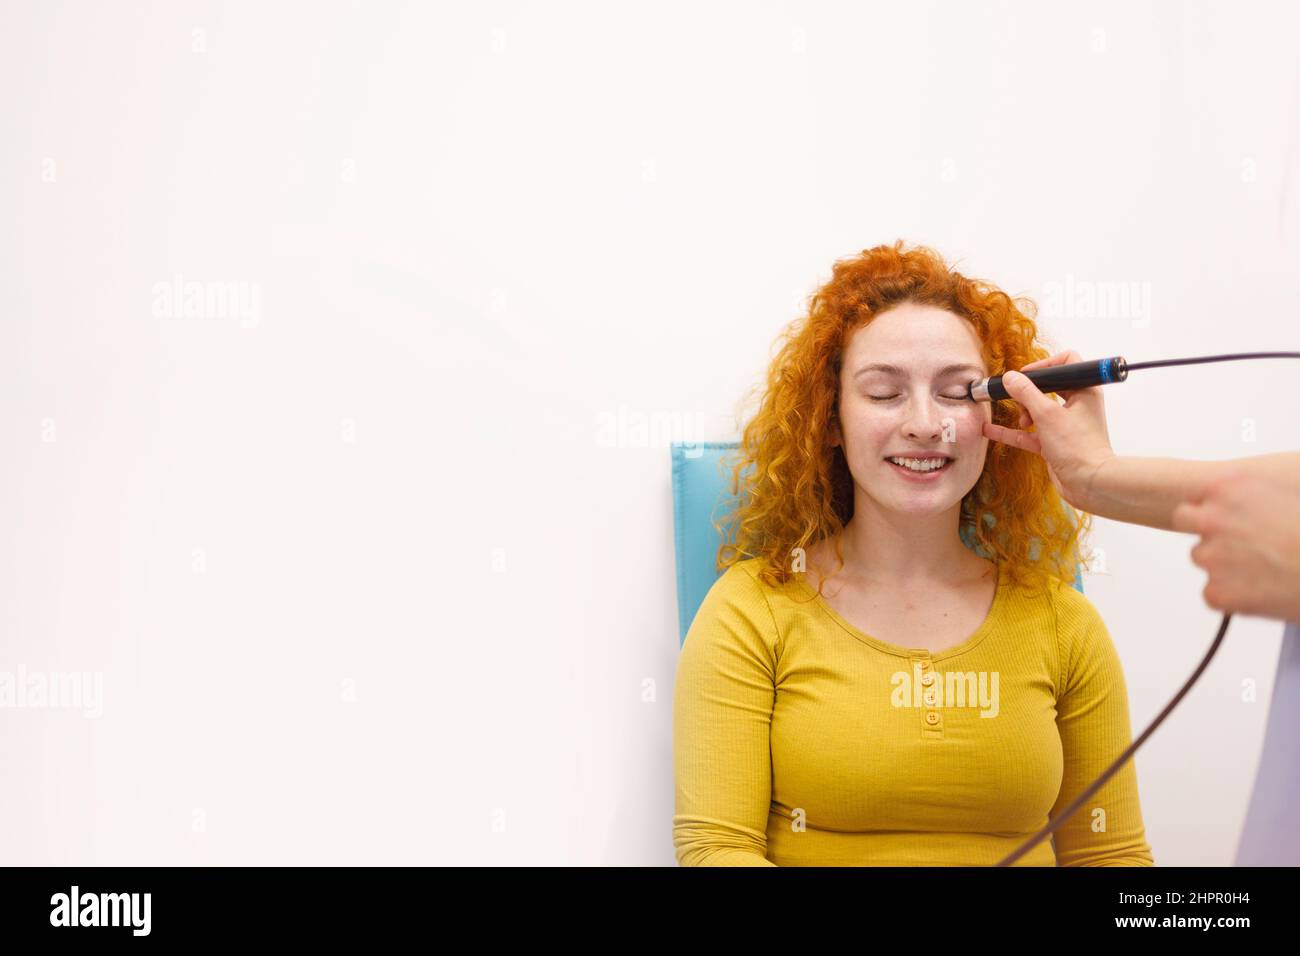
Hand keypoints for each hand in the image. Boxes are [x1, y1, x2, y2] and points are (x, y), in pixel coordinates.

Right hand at [981, 350, 1116, 510]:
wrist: (1089, 482)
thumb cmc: (1077, 447)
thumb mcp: (1047, 415)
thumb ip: (1026, 393)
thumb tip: (1010, 378)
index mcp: (1084, 391)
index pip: (1066, 364)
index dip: (1044, 366)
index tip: (1024, 375)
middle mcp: (1077, 405)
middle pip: (1047, 387)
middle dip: (1029, 392)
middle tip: (1018, 398)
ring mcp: (1065, 425)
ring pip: (1037, 410)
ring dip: (1023, 412)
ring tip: (1021, 420)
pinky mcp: (1054, 443)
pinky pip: (1030, 433)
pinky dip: (1013, 431)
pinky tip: (991, 429)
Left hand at [1172, 466, 1299, 620]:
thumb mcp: (1292, 488)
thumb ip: (1262, 490)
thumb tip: (1257, 498)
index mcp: (1230, 486)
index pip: (1198, 494)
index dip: (1215, 507)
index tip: (1230, 516)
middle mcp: (1212, 518)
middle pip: (1187, 521)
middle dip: (1208, 529)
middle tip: (1239, 542)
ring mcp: (1211, 556)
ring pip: (1203, 559)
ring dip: (1224, 563)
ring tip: (1266, 567)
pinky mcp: (1218, 592)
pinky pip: (1215, 594)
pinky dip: (1235, 596)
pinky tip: (1266, 591)